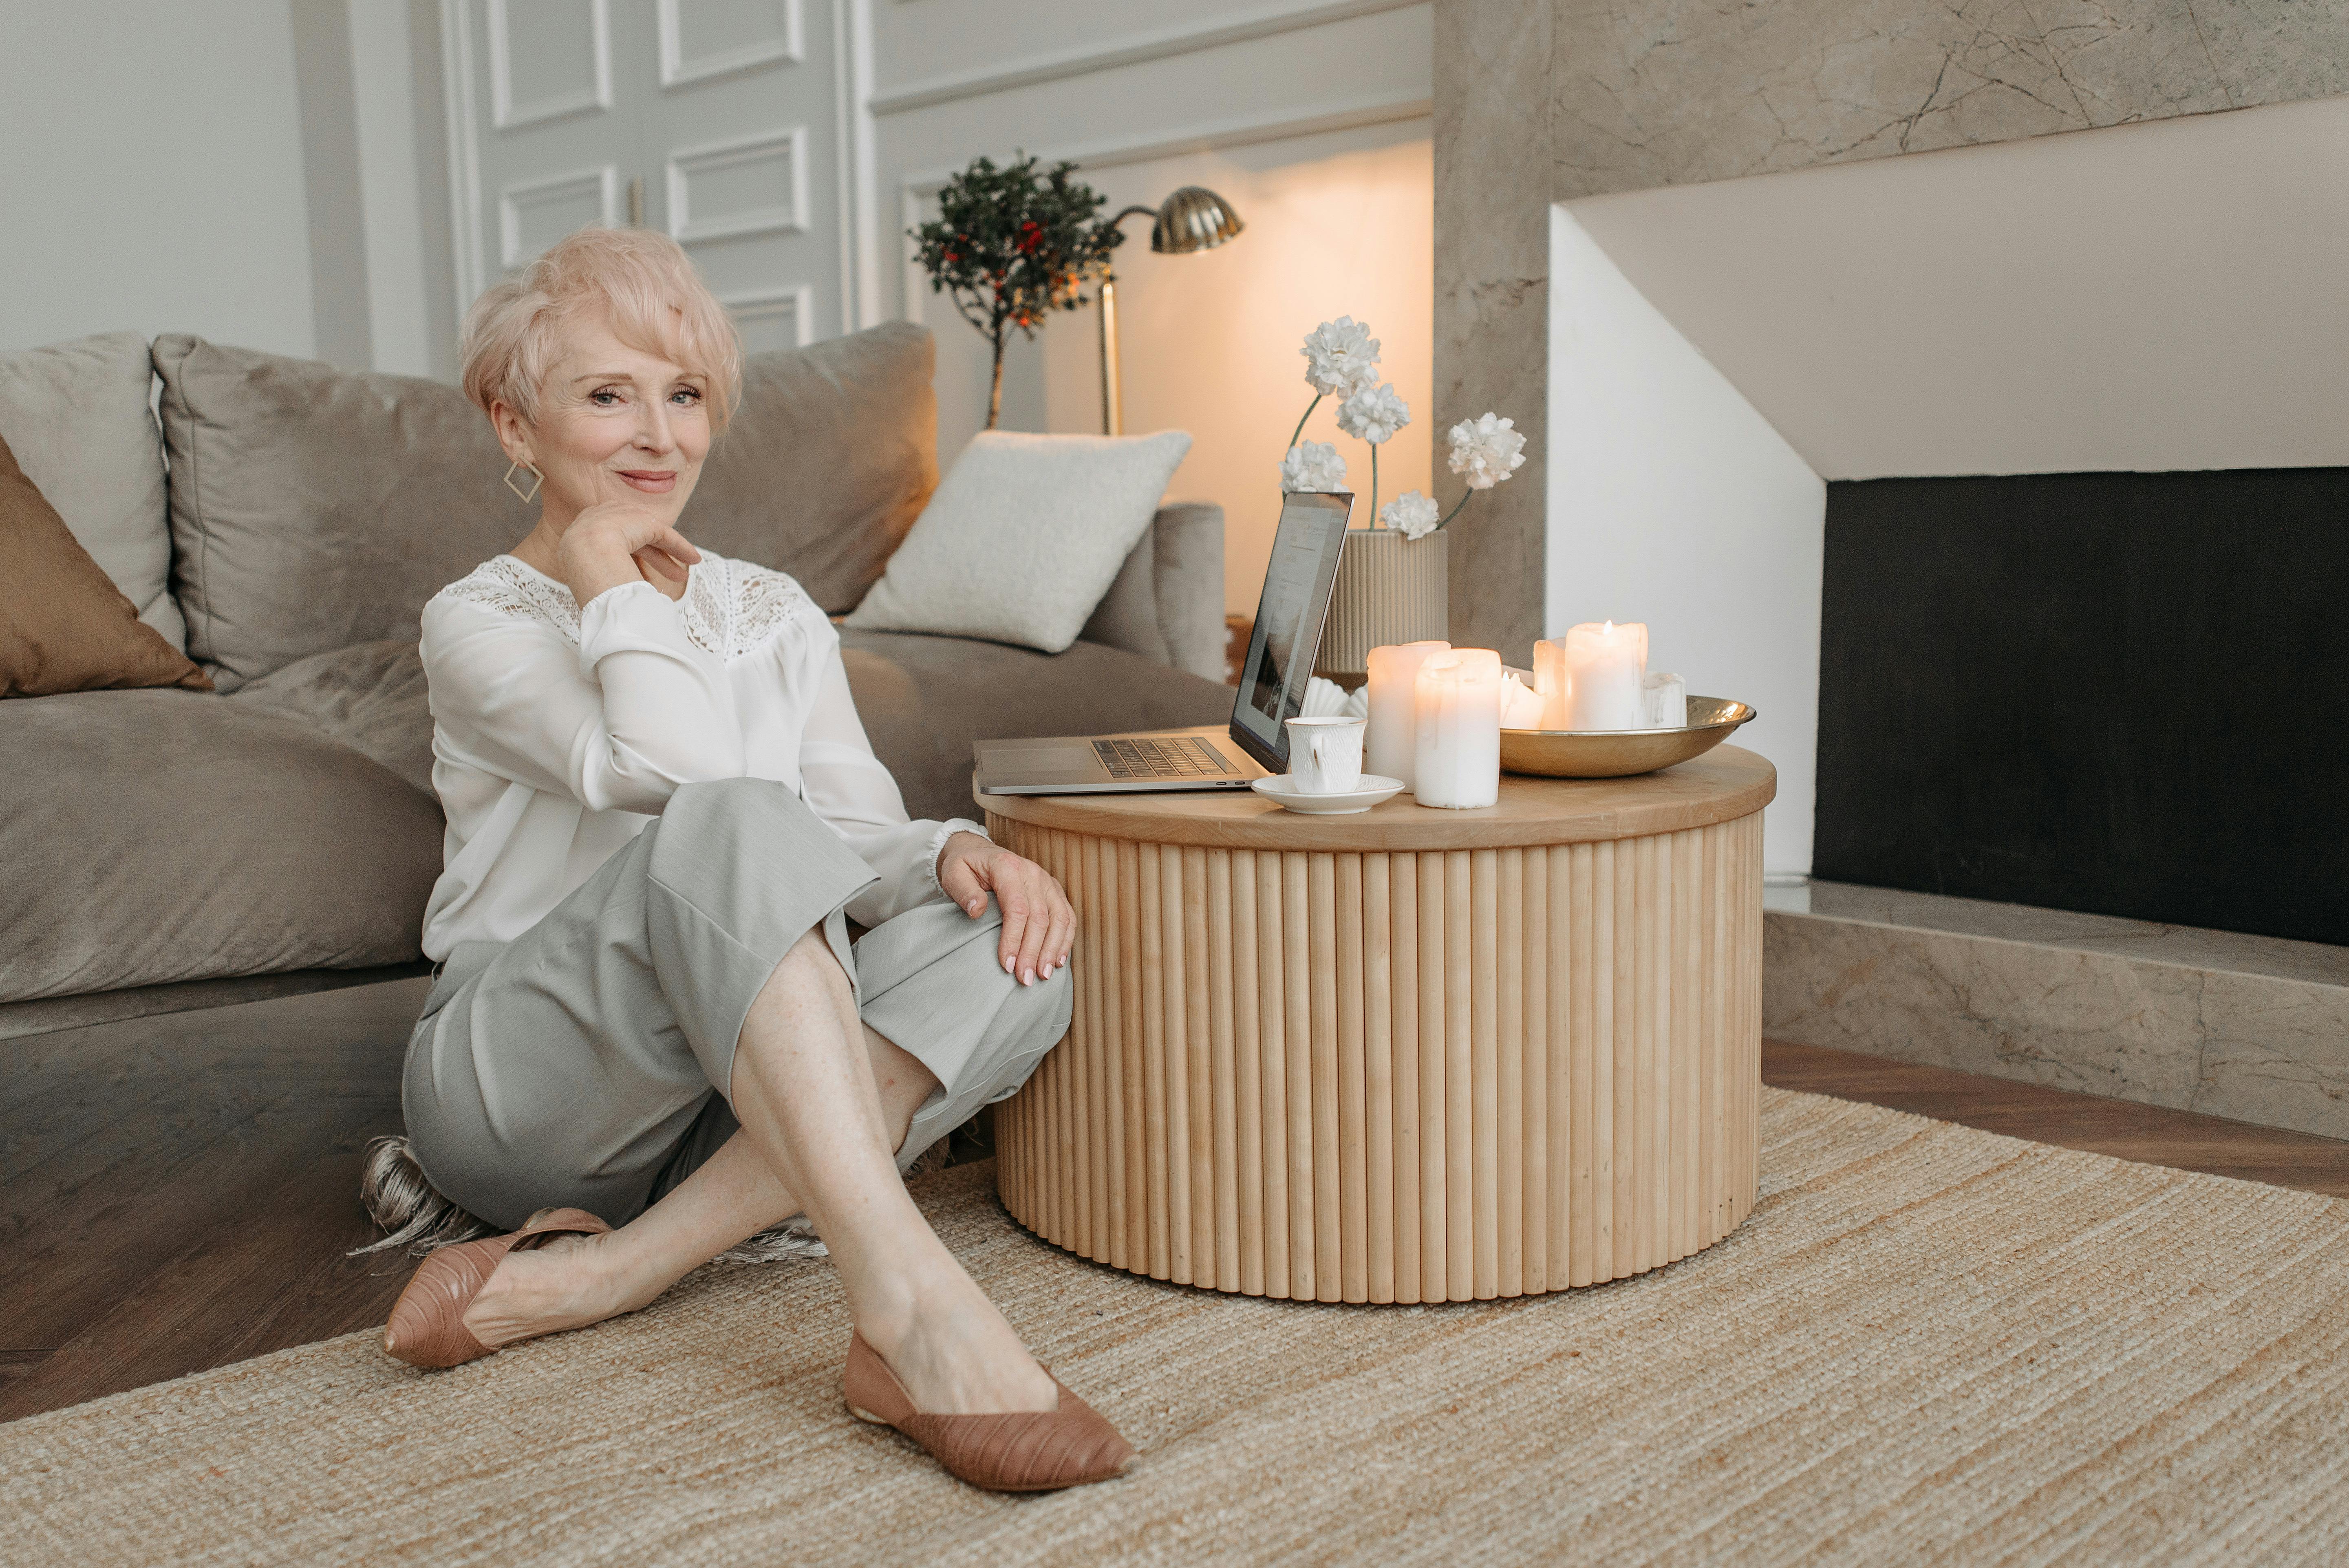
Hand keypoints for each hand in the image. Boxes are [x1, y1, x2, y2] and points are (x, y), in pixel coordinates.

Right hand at [554, 501, 701, 603]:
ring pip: (651, 537)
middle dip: (655, 559)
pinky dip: (680, 547)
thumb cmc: (583, 574)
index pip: (611, 543)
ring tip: (684, 576)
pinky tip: (694, 560)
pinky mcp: (644, 521)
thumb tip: (609, 597)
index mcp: (584, 530)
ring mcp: (623, 515)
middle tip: (670, 578)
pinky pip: (665, 535)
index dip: (628, 560)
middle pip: (634, 539)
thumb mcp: (584, 571)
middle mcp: (602, 516)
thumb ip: (597, 573)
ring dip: (670, 555)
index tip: (637, 578)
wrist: (585, 553)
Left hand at [935, 831, 1072, 986]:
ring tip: (1043, 975)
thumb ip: (964, 892)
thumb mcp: (953, 874)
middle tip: (1025, 979)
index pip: (1017, 908)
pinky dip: (1065, 939)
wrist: (977, 852)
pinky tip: (1057, 961)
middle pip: (1040, 917)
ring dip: (1052, 949)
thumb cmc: (964, 867)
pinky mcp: (1053, 890)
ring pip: (1059, 918)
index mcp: (1008, 867)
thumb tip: (977, 911)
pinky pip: (1067, 916)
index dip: (1014, 939)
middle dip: (1033, 952)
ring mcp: (1047, 881)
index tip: (1006, 965)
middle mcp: (1033, 873)